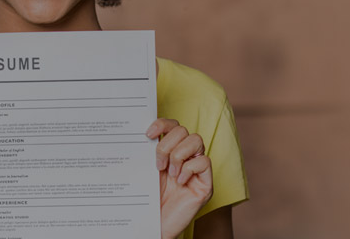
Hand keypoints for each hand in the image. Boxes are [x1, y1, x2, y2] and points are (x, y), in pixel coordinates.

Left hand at [146, 119, 213, 238]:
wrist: (154, 227)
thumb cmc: (149, 202)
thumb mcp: (145, 173)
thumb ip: (148, 153)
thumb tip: (143, 132)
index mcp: (170, 152)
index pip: (173, 126)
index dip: (162, 124)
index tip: (148, 134)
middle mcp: (185, 158)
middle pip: (184, 130)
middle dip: (167, 144)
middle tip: (158, 165)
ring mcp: (197, 170)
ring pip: (196, 140)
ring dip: (179, 155)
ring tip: (170, 173)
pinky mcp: (205, 183)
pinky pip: (203, 161)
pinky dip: (189, 169)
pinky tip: (180, 182)